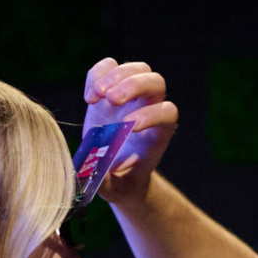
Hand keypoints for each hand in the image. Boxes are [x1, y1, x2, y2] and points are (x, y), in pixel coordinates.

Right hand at [82, 59, 178, 204]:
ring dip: (115, 75)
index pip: (167, 112)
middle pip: (155, 81)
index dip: (151, 115)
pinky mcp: (110, 88)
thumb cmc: (121, 182)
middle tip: (111, 99)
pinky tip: (89, 98)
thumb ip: (106, 184)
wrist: (114, 170)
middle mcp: (149, 109)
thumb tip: (90, 175)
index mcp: (158, 134)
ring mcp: (131, 96)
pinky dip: (98, 74)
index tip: (128, 127)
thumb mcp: (116, 190)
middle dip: (134, 85)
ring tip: (96, 95)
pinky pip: (110, 67)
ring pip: (137, 69)